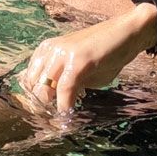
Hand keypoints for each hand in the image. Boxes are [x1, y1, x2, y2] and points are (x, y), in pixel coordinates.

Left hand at [14, 8, 156, 114]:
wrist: (128, 33)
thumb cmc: (105, 52)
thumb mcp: (79, 68)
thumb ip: (63, 81)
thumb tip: (53, 101)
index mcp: (46, 49)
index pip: (28, 80)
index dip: (34, 100)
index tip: (43, 115)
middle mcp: (50, 50)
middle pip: (33, 87)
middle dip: (41, 107)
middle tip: (51, 122)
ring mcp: (62, 54)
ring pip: (44, 90)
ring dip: (51, 109)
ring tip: (60, 122)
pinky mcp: (78, 61)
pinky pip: (64, 90)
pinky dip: (65, 106)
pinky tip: (69, 116)